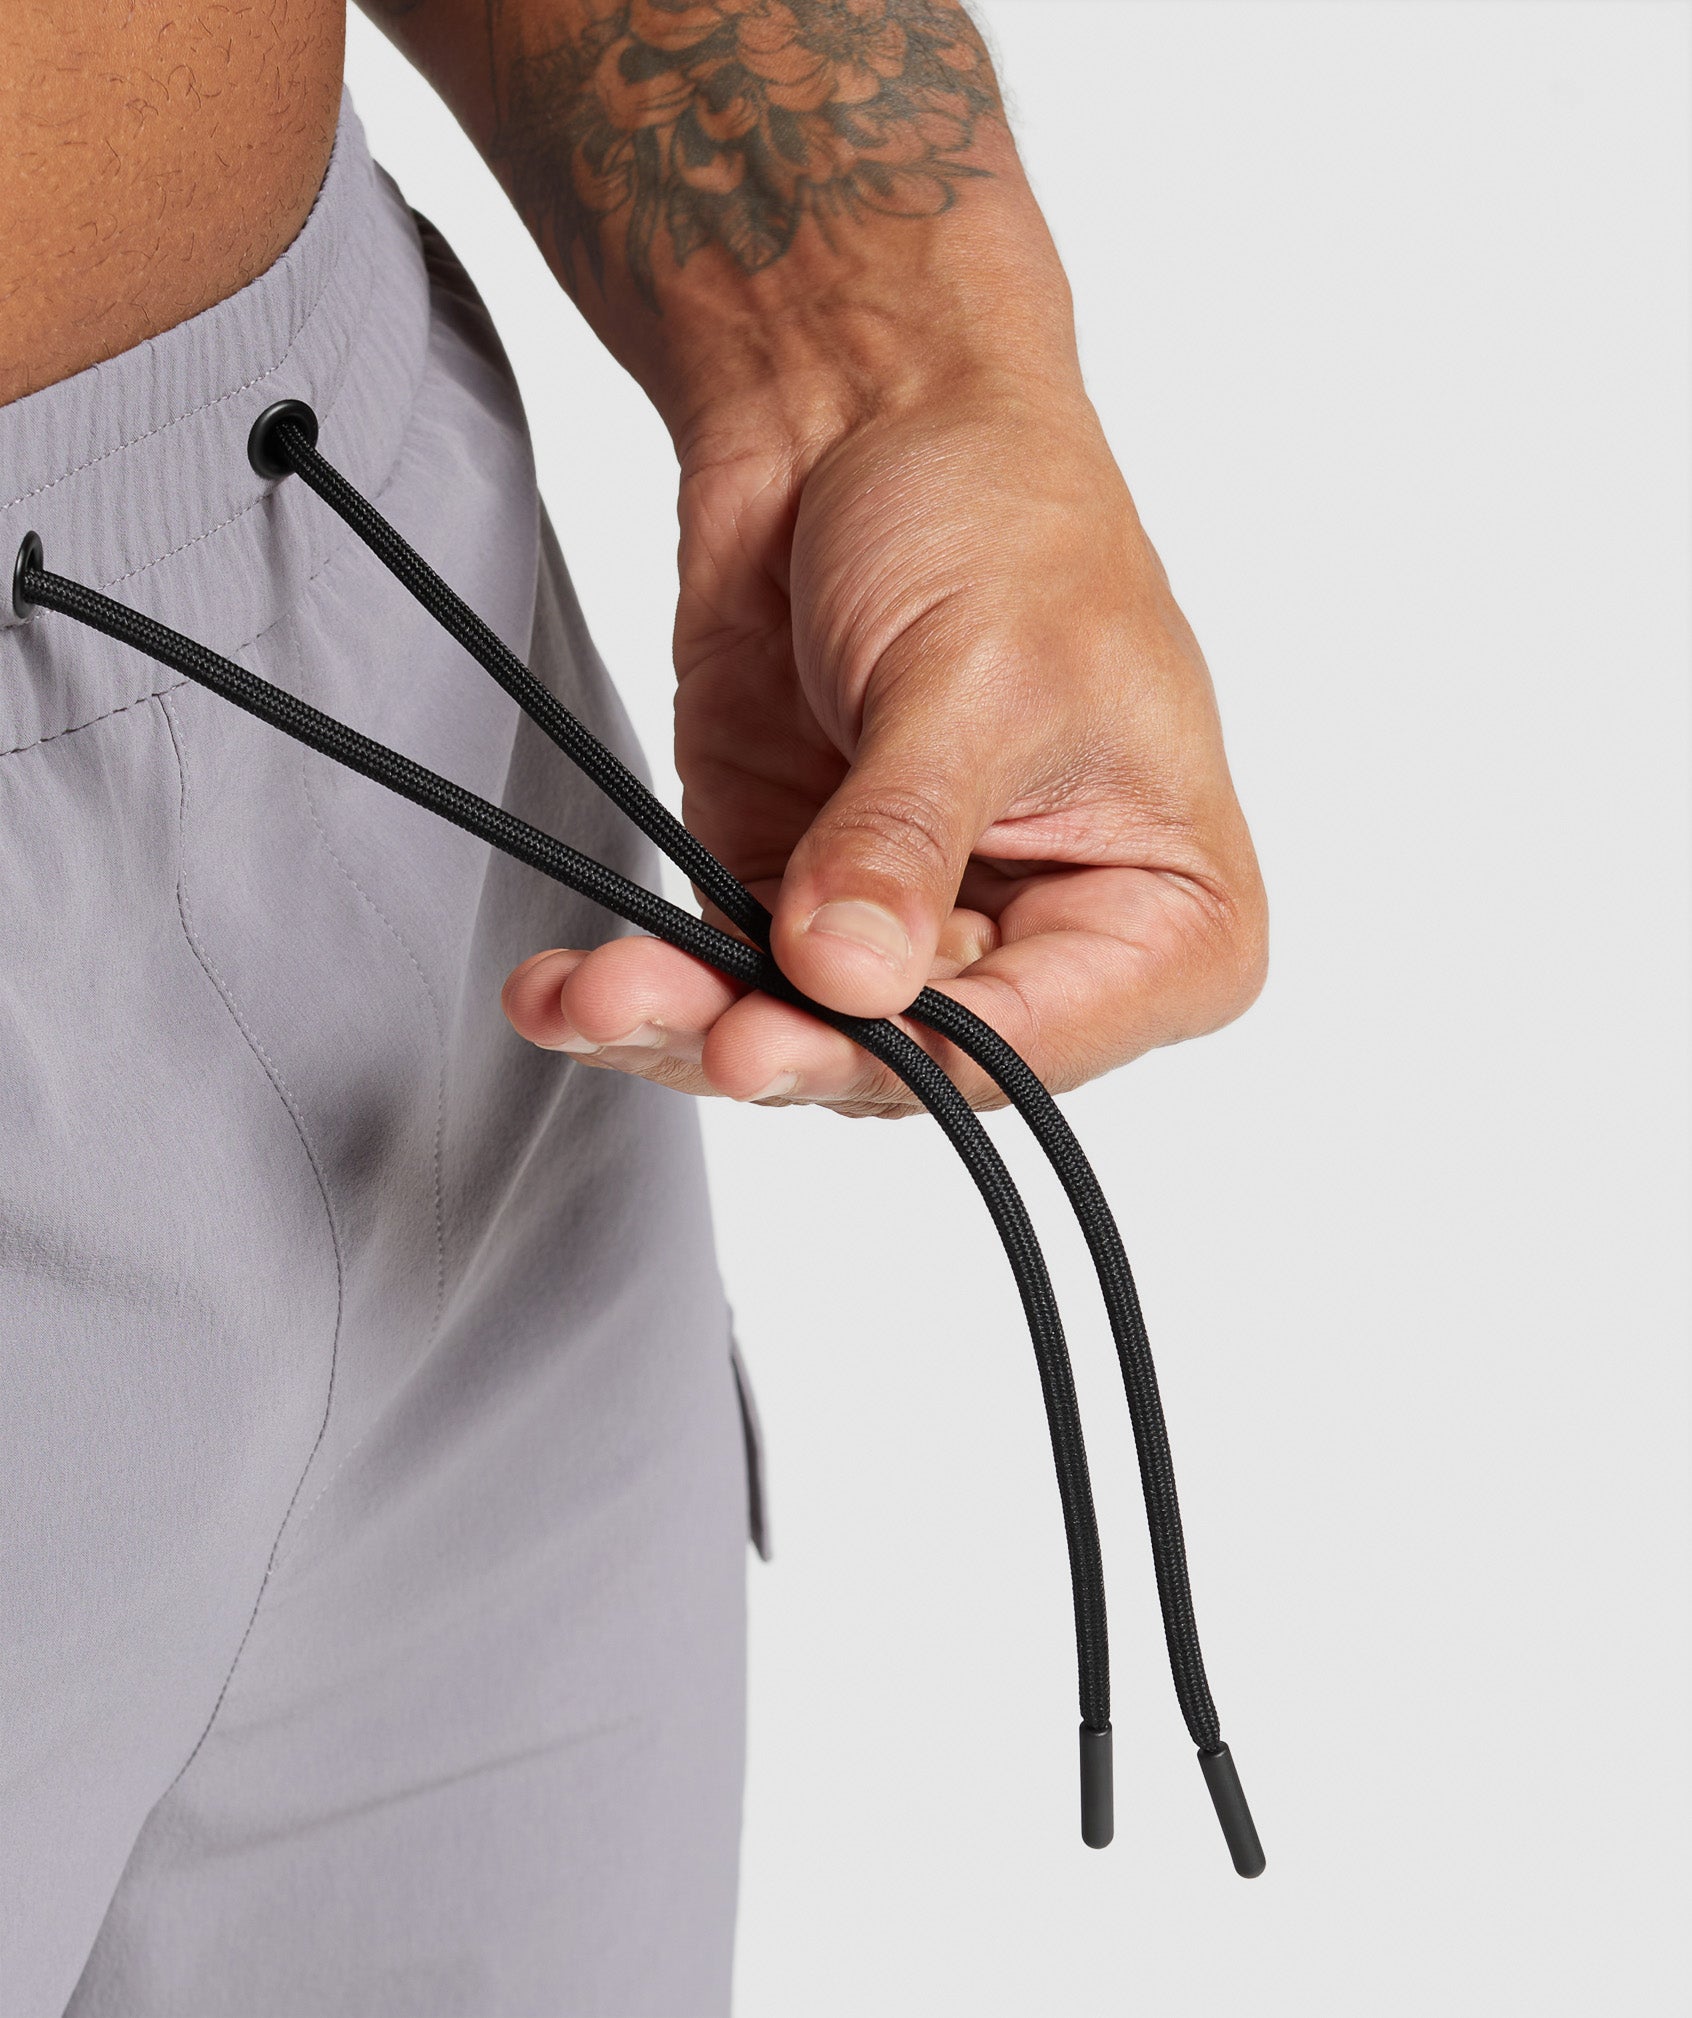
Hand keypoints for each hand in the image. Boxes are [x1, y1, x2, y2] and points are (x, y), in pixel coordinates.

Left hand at [501, 365, 1266, 1115]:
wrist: (868, 406)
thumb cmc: (999, 513)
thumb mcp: (976, 676)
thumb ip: (905, 839)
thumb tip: (842, 976)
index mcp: (1163, 916)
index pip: (1034, 1042)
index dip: (912, 1055)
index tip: (800, 1041)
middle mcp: (1039, 947)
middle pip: (901, 1059)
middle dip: (782, 1045)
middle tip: (695, 1029)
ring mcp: (908, 932)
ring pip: (795, 1036)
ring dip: (685, 1024)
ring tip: (594, 995)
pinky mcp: (793, 896)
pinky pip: (717, 977)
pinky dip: (640, 985)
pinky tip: (565, 989)